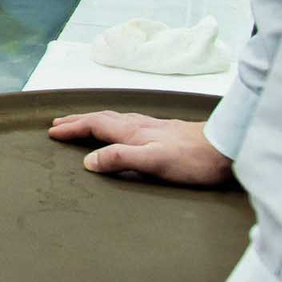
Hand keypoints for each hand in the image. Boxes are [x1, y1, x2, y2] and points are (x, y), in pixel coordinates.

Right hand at [48, 112, 231, 186]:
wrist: (229, 148)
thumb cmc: (193, 159)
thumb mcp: (154, 162)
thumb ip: (121, 159)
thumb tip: (89, 161)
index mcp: (133, 132)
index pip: (95, 126)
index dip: (73, 128)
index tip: (53, 132)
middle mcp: (140, 125)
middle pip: (102, 118)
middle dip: (78, 119)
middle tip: (59, 122)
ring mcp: (154, 126)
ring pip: (115, 118)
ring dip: (94, 120)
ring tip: (82, 122)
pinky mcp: (166, 131)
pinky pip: (128, 122)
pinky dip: (113, 123)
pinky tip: (122, 127)